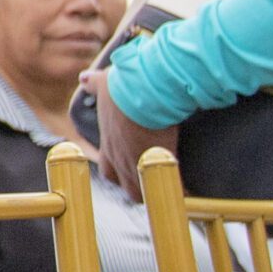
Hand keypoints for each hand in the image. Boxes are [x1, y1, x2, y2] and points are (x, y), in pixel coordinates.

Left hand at [80, 67, 177, 198]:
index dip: (120, 171)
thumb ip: (94, 84)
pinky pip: (169, 187)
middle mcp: (120, 159)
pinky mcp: (158, 165)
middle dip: (140, 185)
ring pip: (146, 192)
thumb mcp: (105, 85)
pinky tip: (188, 187)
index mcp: (109, 144)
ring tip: (173, 185)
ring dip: (158, 190)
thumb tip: (84, 79)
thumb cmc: (124, 87)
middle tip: (155, 178)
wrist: (143, 91)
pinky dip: (179, 189)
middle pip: (127, 187)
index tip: (132, 166)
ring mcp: (138, 165)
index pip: (109, 170)